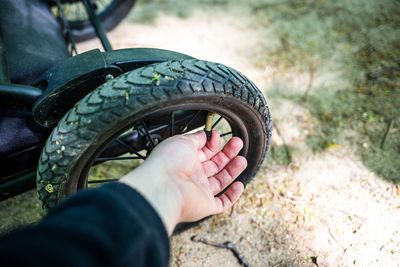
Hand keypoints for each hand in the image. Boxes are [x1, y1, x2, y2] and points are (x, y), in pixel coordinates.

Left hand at [120, 130, 246, 234]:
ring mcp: (198, 191)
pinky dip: (232, 196)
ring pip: (220, 181)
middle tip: (238, 143)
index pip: (203, 152)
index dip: (213, 143)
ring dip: (232, 170)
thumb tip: (206, 134)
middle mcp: (191, 176)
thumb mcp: (183, 140)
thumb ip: (197, 138)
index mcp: (184, 160)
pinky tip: (239, 185)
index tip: (218, 135)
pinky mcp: (205, 206)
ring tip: (242, 159)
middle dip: (227, 154)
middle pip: (214, 165)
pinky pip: (222, 203)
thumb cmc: (168, 162)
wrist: (163, 186)